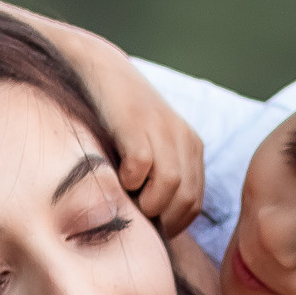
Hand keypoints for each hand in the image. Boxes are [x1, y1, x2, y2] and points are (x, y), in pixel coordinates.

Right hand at [59, 32, 204, 237]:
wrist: (100, 70)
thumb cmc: (118, 120)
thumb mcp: (151, 146)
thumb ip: (160, 177)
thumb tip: (156, 223)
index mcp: (192, 147)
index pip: (195, 203)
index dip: (172, 223)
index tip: (149, 225)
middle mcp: (184, 138)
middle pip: (186, 200)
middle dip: (160, 217)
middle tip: (135, 213)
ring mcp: (163, 130)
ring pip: (170, 187)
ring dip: (145, 202)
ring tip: (127, 194)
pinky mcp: (138, 123)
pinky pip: (143, 167)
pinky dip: (129, 179)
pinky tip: (118, 173)